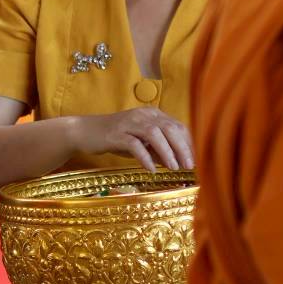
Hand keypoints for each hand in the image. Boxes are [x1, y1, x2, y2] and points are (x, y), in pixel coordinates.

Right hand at [71, 108, 193, 171]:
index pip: (178, 126)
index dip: (189, 142)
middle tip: (189, 166)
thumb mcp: (142, 143)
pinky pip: (134, 144)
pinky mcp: (115, 133)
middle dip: (182, 148)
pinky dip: (145, 157)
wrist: (85, 131)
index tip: (197, 159)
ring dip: (167, 152)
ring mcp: (129, 122)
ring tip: (174, 168)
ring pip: (154, 134)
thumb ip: (159, 150)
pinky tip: (151, 170)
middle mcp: (144, 115)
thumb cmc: (117, 138)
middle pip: (170, 128)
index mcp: (154, 114)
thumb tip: (179, 163)